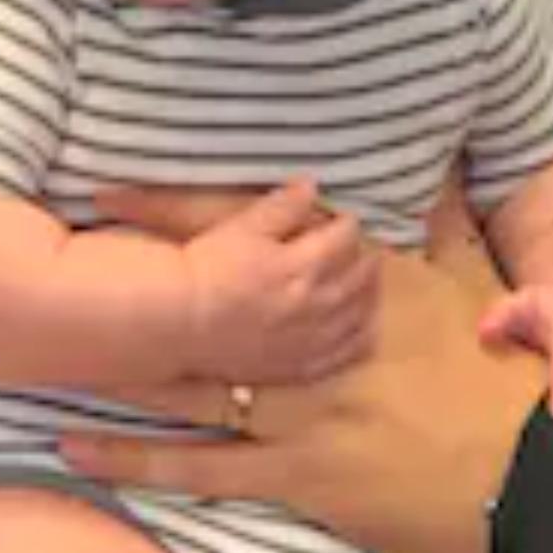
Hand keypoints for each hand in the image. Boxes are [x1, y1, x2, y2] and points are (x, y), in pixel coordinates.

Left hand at [56, 217, 547, 552]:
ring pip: (183, 377)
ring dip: (107, 363)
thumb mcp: (484, 289)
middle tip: (41, 258)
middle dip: (118, 279)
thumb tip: (440, 178)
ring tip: (34, 348)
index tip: (109, 192)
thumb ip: (447, 233)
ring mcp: (305, 405)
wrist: (552, 477)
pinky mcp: (303, 474)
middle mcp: (318, 335)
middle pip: (198, 295)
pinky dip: (134, 457)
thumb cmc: (522, 387)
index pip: (250, 231)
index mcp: (359, 281)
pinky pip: (199, 466)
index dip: (173, 210)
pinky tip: (74, 445)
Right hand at [167, 180, 381, 385]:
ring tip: (370, 285)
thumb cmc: (208, 268)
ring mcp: (313, 340)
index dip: (348, 224)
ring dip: (371, 296)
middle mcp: (317, 304)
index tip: (346, 219)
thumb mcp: (243, 227)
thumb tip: (311, 186)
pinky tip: (364, 330)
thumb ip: (282, 207)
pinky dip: (362, 339)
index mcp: (305, 264)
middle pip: (360, 278)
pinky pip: (346, 355)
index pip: (344, 238)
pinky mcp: (301, 367)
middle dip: (366, 259)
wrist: (181, 321)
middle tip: (367, 250)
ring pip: (360, 316)